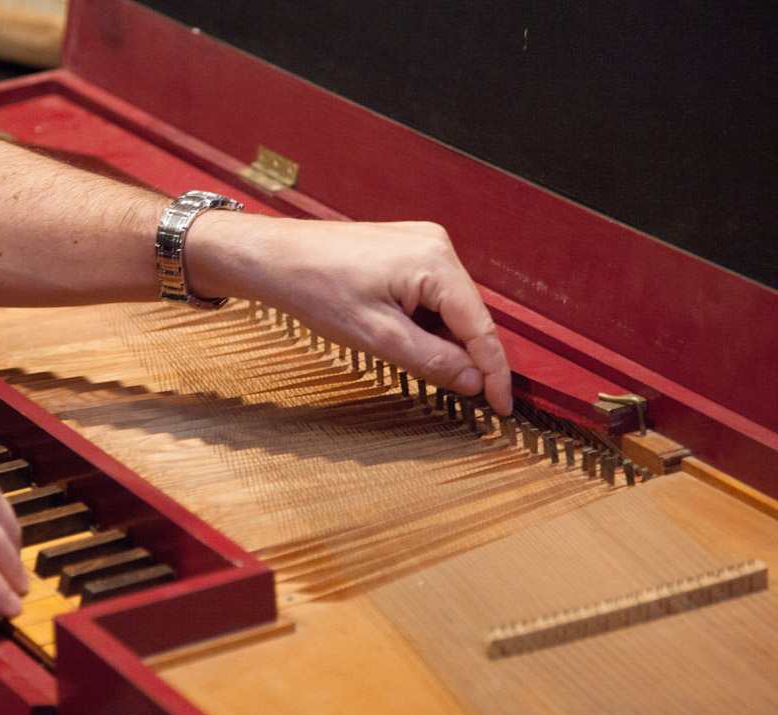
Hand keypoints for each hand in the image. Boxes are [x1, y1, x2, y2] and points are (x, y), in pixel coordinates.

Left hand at [188, 215, 512, 414]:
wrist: (274, 258)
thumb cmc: (315, 287)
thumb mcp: (377, 337)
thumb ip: (431, 361)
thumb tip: (472, 382)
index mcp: (436, 262)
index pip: (482, 328)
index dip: (495, 373)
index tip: (503, 407)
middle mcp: (436, 245)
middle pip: (471, 316)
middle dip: (470, 359)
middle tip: (471, 401)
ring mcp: (421, 244)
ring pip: (451, 308)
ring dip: (446, 343)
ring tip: (429, 372)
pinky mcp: (405, 250)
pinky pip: (432, 295)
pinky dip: (428, 325)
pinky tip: (411, 344)